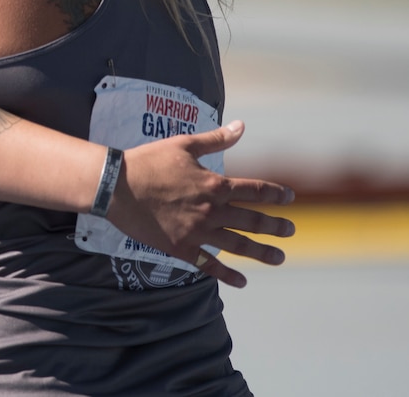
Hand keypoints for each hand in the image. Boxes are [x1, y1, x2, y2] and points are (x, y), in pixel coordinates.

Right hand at [107, 121, 294, 288]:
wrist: (117, 187)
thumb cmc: (149, 161)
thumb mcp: (184, 145)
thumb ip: (216, 139)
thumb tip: (242, 126)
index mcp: (214, 184)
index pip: (254, 190)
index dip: (275, 194)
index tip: (289, 198)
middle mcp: (212, 210)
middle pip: (252, 220)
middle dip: (274, 225)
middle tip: (291, 230)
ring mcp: (198, 232)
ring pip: (238, 245)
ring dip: (261, 252)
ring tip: (279, 257)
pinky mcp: (182, 248)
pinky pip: (209, 265)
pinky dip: (227, 275)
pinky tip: (242, 281)